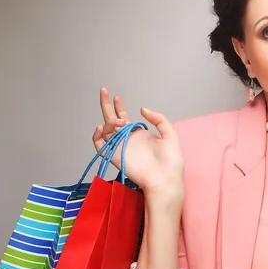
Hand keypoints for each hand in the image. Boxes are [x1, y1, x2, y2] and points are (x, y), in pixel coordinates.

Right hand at [92, 87, 183, 203]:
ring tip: (119, 122)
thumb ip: (158, 119)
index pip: (124, 118)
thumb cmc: (171, 160)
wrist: (165, 178)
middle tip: (104, 90)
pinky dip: (96, 136)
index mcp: (139, 134)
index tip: (116, 97)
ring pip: (106, 130)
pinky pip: (99, 145)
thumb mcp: (169, 134)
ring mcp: (120, 147)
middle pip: (112, 120)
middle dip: (106, 105)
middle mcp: (127, 139)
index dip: (119, 107)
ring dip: (110, 122)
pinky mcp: (114, 156)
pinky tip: (101, 127)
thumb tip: (142, 109)